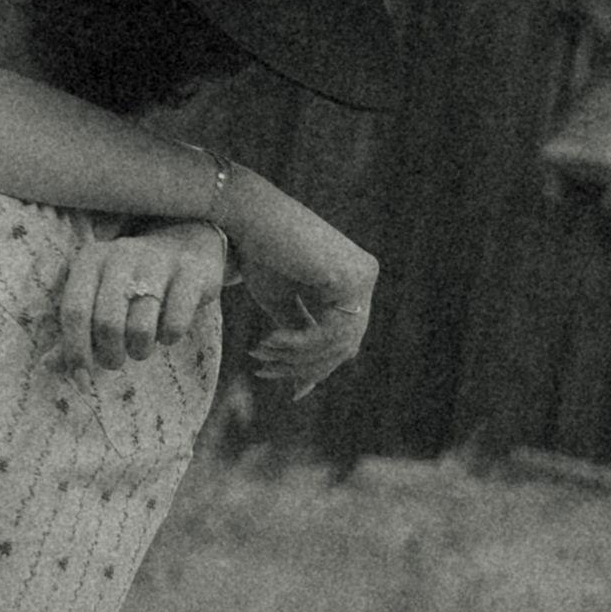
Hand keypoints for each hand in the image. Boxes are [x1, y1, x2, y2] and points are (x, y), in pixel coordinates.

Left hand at [50, 216, 231, 371]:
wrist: (186, 244)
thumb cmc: (133, 281)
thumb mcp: (100, 295)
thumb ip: (75, 330)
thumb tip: (48, 366)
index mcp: (90, 260)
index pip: (74, 312)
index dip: (75, 351)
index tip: (82, 378)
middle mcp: (121, 255)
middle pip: (107, 324)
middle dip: (110, 355)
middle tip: (116, 360)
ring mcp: (158, 261)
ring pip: (141, 328)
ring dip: (140, 351)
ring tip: (141, 347)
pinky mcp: (192, 272)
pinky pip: (175, 324)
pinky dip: (170, 338)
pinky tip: (168, 329)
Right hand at [222, 178, 380, 395]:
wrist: (245, 218)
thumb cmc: (258, 255)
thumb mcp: (283, 304)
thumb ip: (301, 334)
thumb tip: (308, 379)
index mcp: (353, 283)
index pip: (344, 338)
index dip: (317, 369)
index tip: (292, 392)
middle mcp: (364, 277)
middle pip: (344, 345)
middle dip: (301, 366)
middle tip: (264, 371)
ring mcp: (362, 276)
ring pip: (337, 343)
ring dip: (294, 357)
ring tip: (260, 354)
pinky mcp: (351, 278)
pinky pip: (330, 332)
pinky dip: (298, 344)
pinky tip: (269, 342)